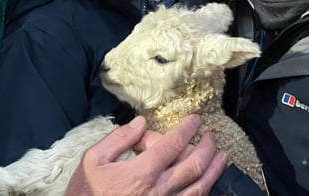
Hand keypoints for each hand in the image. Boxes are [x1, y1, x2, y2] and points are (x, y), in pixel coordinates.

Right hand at [65, 114, 227, 195]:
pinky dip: (205, 192)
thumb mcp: (92, 161)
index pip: (173, 144)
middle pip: (194, 164)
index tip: (196, 119)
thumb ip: (118, 139)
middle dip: (206, 146)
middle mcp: (159, 190)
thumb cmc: (86, 194)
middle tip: (210, 135)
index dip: (188, 128)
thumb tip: (141, 124)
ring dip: (214, 169)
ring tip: (222, 156)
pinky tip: (210, 184)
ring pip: (200, 187)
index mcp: (142, 172)